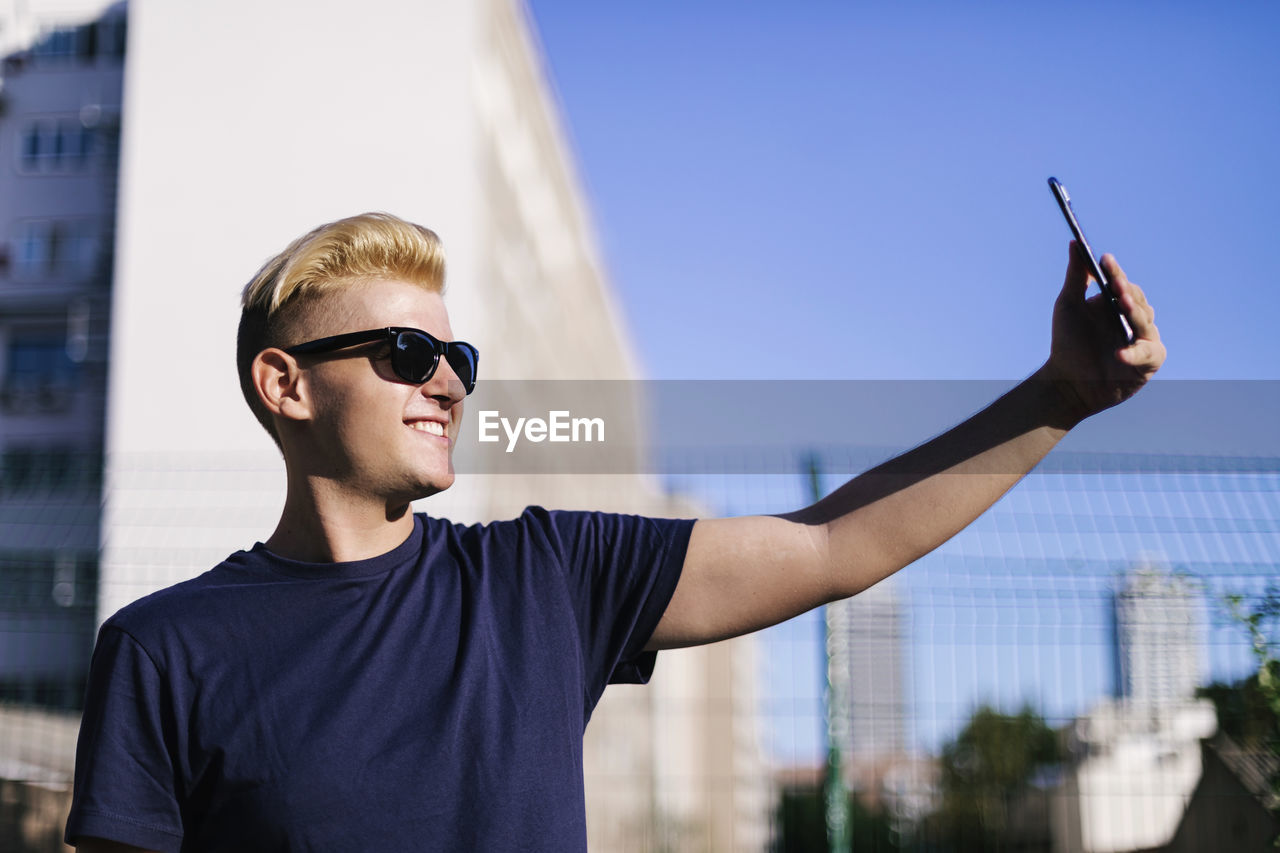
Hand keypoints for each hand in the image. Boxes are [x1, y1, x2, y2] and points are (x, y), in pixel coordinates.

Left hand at [1040, 241, 1165, 422]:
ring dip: (1134, 313)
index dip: (1115, 272)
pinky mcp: (1148, 362)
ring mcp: (1143, 339)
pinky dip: (1134, 354)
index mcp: (1117, 302)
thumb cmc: (1068, 342)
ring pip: (1145, 321)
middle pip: (1138, 299)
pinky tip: (1119, 353)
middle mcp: (1134, 317)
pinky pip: (1147, 354)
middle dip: (1126, 291)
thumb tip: (1075, 242)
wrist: (1067, 381)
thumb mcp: (1069, 305)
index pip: (1122, 283)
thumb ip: (1076, 276)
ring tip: (1122, 305)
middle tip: (1115, 284)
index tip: (1104, 260)